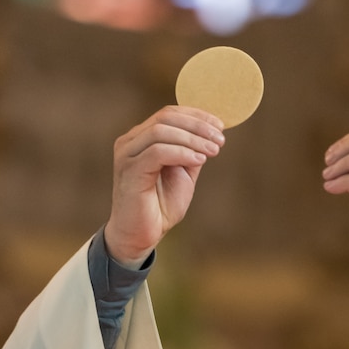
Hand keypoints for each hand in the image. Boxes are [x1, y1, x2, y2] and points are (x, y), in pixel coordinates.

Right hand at [104, 106, 224, 268]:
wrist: (141, 235)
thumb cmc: (160, 205)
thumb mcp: (184, 173)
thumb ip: (192, 151)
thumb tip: (211, 133)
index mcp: (142, 138)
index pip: (169, 114)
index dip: (197, 115)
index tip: (220, 125)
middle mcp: (130, 142)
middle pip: (165, 118)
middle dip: (198, 125)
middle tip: (220, 139)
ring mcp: (127, 155)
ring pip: (161, 131)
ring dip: (193, 139)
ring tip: (214, 151)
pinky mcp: (129, 171)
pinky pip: (157, 152)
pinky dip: (182, 153)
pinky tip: (199, 160)